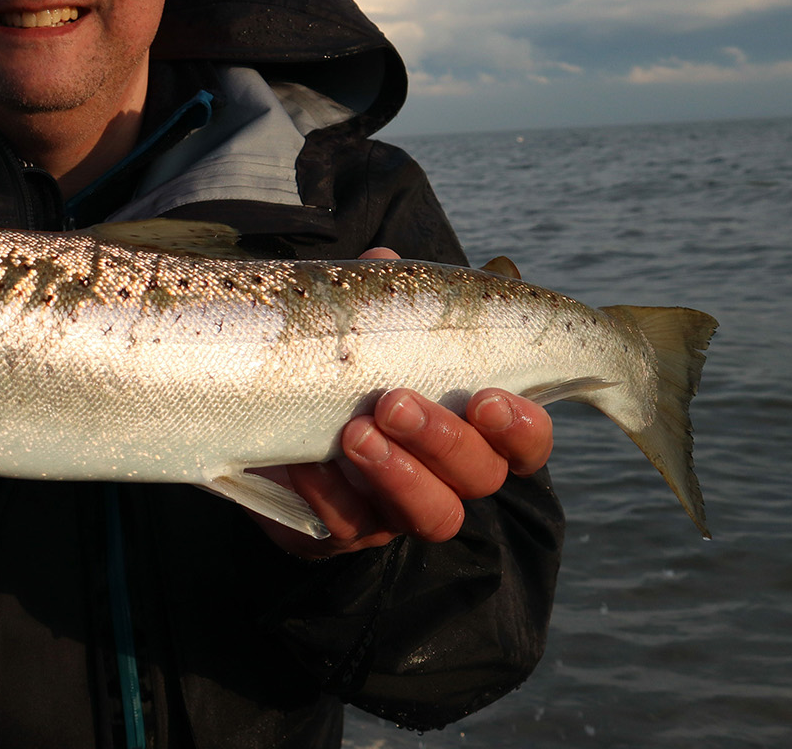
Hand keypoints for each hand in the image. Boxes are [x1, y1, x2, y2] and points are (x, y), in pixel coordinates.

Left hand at [250, 247, 554, 557]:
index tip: (488, 398)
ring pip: (431, 514)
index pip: (525, 444)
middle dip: (443, 439)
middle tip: (394, 402)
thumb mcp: (361, 335)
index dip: (521, 428)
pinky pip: (348, 524)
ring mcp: (399, 511)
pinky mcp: (345, 532)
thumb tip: (384, 259)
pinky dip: (328, 492)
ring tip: (355, 433)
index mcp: (469, 429)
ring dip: (398, 474)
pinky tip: (306, 461)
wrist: (266, 430)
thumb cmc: (339, 376)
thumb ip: (382, 301)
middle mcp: (447, 477)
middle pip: (480, 477)